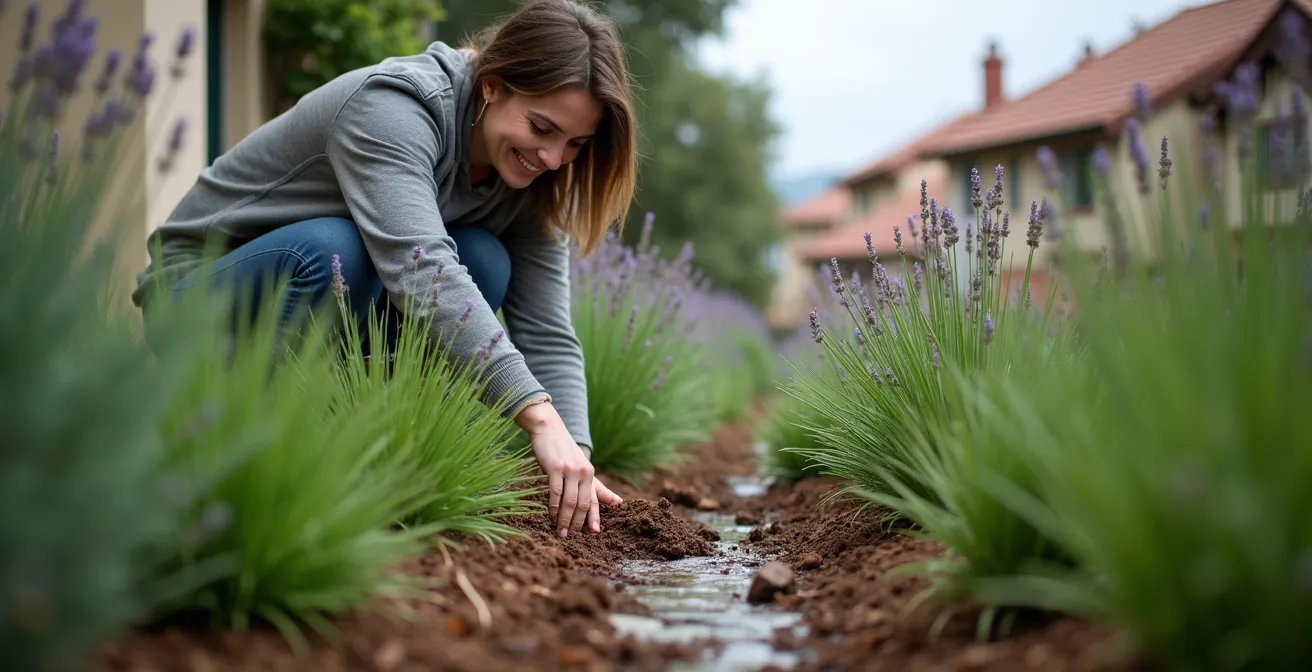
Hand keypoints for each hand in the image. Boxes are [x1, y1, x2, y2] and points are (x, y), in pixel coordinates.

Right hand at [516, 401, 620, 535]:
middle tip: (569, 536)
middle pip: (582, 504)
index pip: (595, 500)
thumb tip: (619, 503)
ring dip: (564, 519)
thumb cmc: (564, 452)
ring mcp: (569, 470)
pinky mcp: (555, 468)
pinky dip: (553, 506)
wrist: (549, 429)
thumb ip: (597, 487)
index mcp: (590, 474)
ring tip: (560, 531)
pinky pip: (556, 492)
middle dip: (577, 523)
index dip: (595, 518)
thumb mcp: (582, 468)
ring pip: (569, 501)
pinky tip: (551, 515)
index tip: (594, 533)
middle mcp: (583, 472)